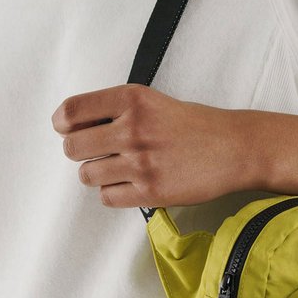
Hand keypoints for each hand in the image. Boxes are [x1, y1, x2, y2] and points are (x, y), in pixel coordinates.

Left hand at [50, 83, 297, 207]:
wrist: (235, 148)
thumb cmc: (194, 125)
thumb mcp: (153, 101)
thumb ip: (116, 110)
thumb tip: (73, 125)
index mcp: (131, 100)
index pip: (72, 111)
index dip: (63, 123)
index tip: (66, 128)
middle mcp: (133, 129)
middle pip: (72, 146)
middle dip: (80, 151)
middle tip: (97, 152)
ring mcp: (140, 162)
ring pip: (87, 175)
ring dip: (97, 174)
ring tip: (118, 169)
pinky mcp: (150, 191)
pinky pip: (107, 197)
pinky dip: (114, 193)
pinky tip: (131, 184)